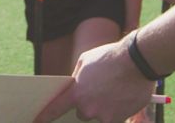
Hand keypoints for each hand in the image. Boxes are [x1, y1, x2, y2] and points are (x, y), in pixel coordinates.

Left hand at [36, 39, 153, 122]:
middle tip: (100, 91)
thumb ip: (77, 76)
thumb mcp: (86, 61)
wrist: (136, 61)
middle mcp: (87, 107)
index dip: (45, 116)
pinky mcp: (118, 119)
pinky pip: (113, 119)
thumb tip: (74, 86)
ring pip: (98, 116)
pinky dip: (117, 111)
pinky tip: (123, 97)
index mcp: (76, 92)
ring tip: (114, 91)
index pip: (55, 108)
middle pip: (82, 113)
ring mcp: (103, 115)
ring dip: (104, 108)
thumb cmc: (110, 57)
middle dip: (88, 105)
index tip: (37, 120)